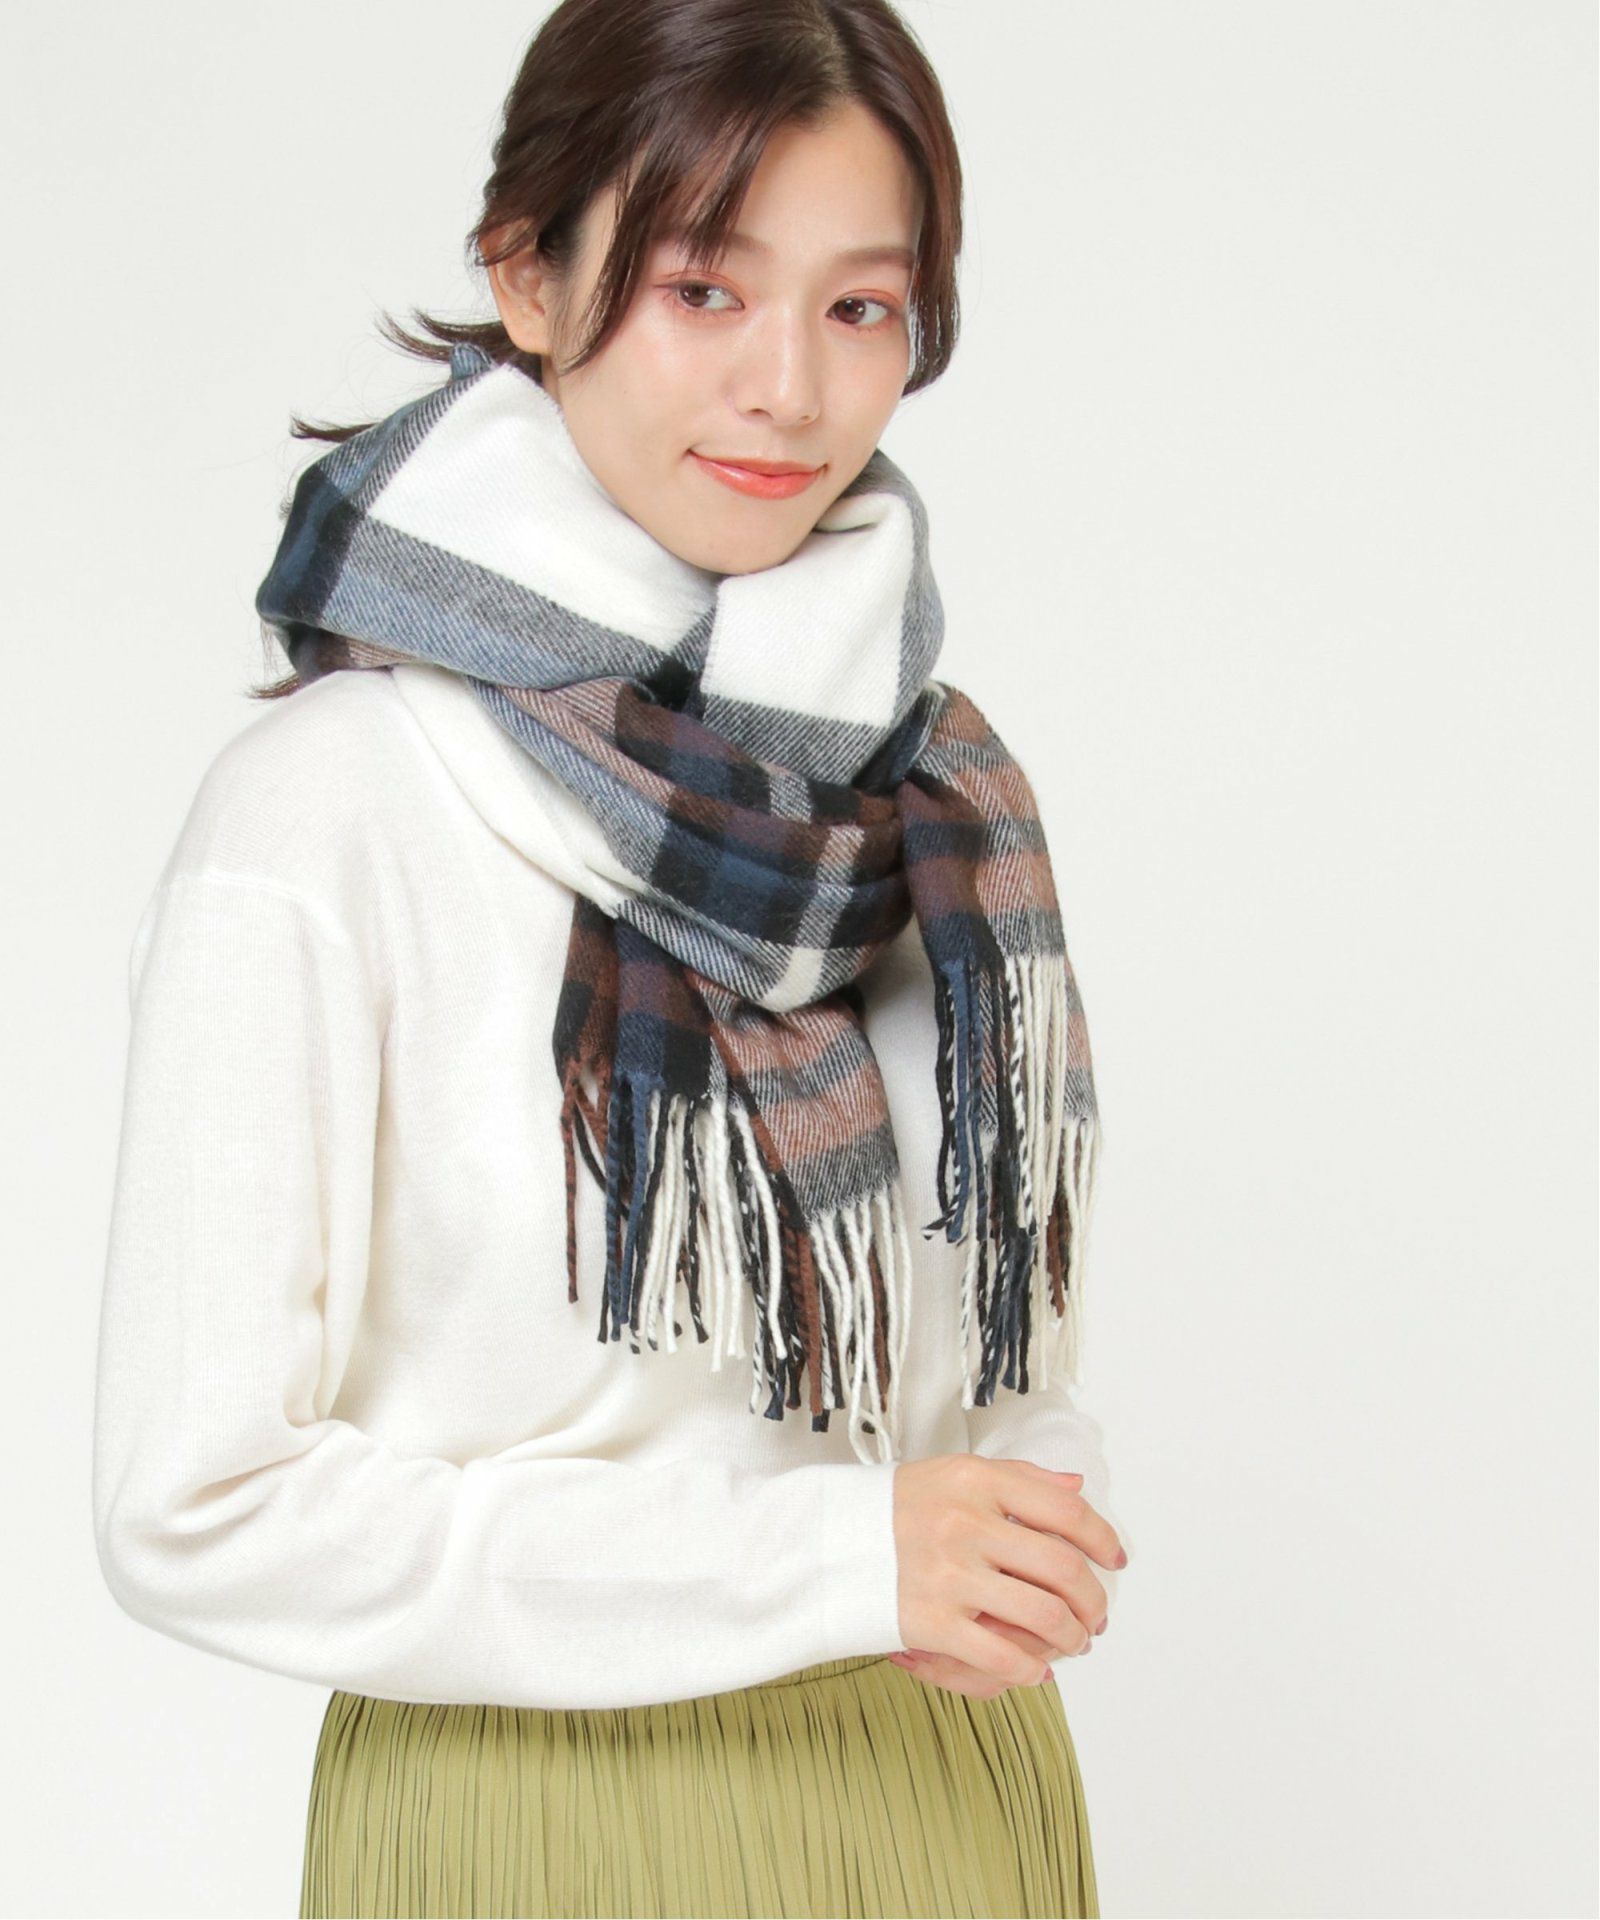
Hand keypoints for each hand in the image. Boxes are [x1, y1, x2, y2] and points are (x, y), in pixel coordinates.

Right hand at [888, 1454, 1124, 1697]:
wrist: (823, 1541)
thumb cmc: (896, 1508)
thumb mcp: (953, 1474)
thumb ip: (1019, 1478)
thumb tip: (1077, 1487)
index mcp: (976, 1481)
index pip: (1065, 1509)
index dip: (1101, 1538)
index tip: (1114, 1558)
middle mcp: (966, 1524)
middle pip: (1063, 1569)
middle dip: (1093, 1601)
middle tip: (1097, 1616)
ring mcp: (949, 1575)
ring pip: (1044, 1616)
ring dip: (1073, 1638)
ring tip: (1075, 1642)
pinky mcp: (931, 1623)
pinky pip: (1001, 1658)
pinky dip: (1030, 1672)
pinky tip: (1037, 1671)